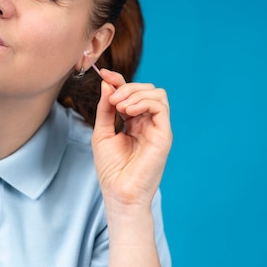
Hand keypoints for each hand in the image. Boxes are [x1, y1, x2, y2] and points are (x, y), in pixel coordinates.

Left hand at [91, 68, 171, 212]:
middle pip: (146, 89)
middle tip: (111, 98)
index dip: (118, 80)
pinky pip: (161, 107)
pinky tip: (128, 111)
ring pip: (156, 94)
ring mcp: (157, 129)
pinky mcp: (164, 135)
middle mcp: (148, 123)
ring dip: (135, 93)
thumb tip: (107, 83)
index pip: (131, 93)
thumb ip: (105, 108)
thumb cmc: (111, 169)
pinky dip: (144, 102)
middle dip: (126, 87)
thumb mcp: (102, 132)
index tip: (103, 73)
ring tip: (120, 106)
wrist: (119, 193)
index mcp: (134, 122)